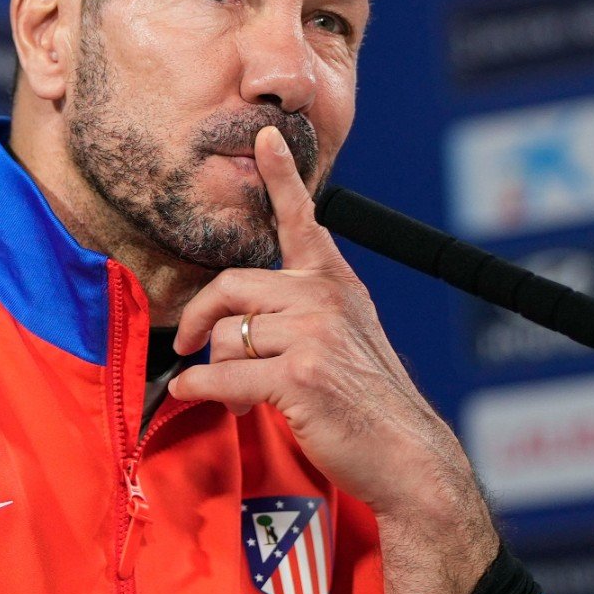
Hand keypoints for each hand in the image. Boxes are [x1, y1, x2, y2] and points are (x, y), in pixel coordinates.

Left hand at [168, 126, 497, 593]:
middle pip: (232, 286)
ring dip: (212, 367)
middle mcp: (325, 299)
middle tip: (187, 342)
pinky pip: (222, 373)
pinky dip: (198, 389)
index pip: (303, 222)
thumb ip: (305, 315)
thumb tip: (238, 323)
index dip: (282, 177)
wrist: (407, 455)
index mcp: (335, 285)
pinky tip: (193, 395)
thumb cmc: (370, 405)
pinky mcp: (298, 375)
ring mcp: (313, 335)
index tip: (265, 138)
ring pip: (227, 334)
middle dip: (198, 317)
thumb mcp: (348, 339)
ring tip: (228, 391)